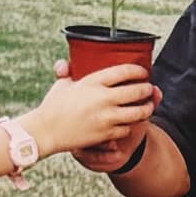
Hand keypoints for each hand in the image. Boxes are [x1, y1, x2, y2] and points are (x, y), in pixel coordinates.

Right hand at [32, 65, 154, 162]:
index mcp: (92, 82)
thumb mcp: (62, 84)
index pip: (124, 71)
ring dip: (146, 108)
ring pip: (137, 112)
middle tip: (149, 88)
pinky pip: (127, 128)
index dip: (138, 71)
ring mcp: (105, 117)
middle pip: (136, 91)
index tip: (143, 72)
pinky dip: (129, 125)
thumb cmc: (53, 106)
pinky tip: (129, 122)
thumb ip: (69, 72)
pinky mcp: (105, 133)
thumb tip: (65, 63)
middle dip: (147, 89)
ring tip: (148, 106)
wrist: (46, 131)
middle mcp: (102, 98)